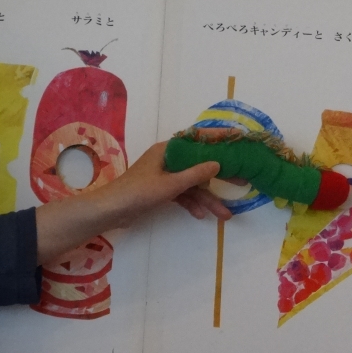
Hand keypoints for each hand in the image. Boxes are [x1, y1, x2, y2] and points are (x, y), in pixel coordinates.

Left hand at [36, 140, 236, 264]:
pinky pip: (183, 194)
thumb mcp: (170, 185)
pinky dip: (192, 203)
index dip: (219, 137)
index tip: (238, 136)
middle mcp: (169, 159)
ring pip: (193, 183)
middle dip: (220, 176)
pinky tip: (201, 215)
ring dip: (207, 198)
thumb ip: (195, 174)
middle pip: (200, 163)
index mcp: (169, 149)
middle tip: (242, 180)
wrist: (109, 212)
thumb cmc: (137, 193)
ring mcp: (165, 175)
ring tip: (225, 214)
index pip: (199, 138)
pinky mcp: (161, 190)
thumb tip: (218, 164)